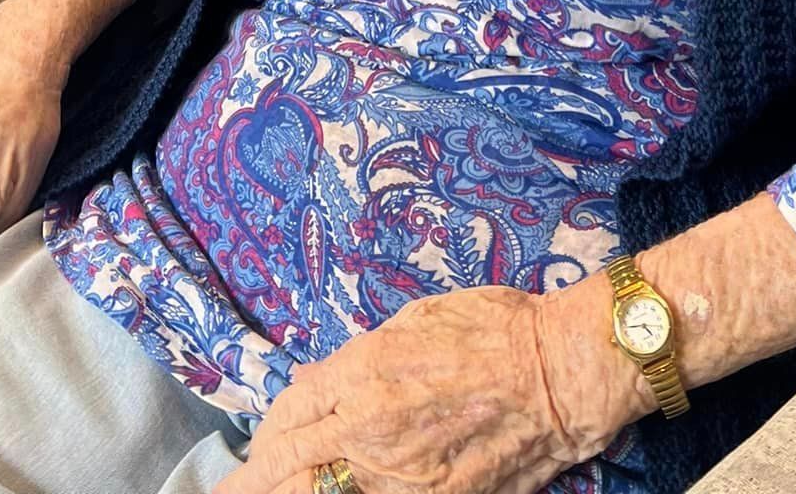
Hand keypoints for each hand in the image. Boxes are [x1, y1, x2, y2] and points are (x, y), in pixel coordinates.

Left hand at [218, 274, 644, 493]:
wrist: (561, 373)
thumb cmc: (496, 330)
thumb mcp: (418, 319)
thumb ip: (362, 355)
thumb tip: (318, 379)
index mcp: (365, 370)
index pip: (292, 407)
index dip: (271, 426)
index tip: (266, 438)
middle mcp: (370, 427)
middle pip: (288, 463)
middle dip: (255, 478)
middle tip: (235, 489)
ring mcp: (399, 475)